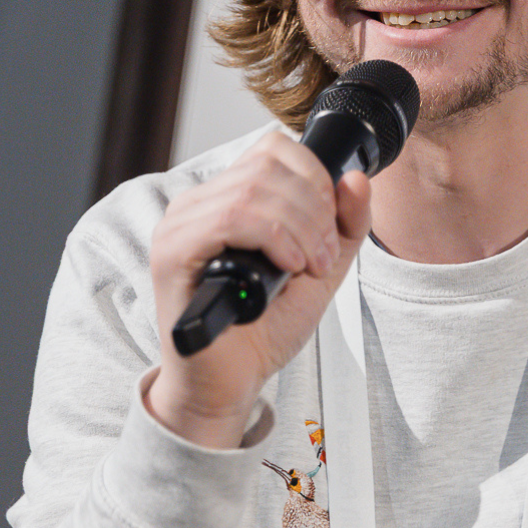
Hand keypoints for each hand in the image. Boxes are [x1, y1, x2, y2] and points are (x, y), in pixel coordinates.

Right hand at [145, 132, 372, 446]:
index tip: (330, 226)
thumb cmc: (267, 325)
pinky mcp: (171, 252)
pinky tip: (287, 267)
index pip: (275, 148)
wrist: (233, 379)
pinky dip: (274, 239)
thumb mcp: (324, 267)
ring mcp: (180, 224)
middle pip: (269, 165)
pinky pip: (230, 218)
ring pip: (254, 189)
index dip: (316, 178)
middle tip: (322, 256)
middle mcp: (199, 203)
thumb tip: (356, 178)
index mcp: (230, 197)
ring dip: (301, 228)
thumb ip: (346, 224)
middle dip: (315, 209)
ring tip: (308, 267)